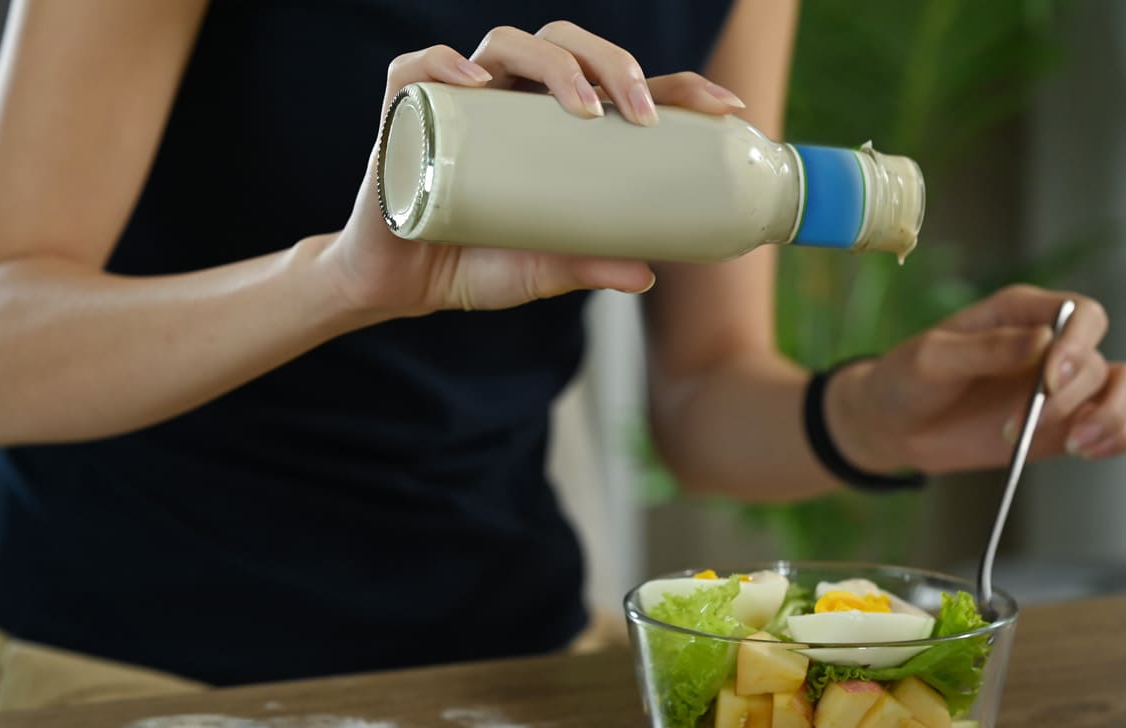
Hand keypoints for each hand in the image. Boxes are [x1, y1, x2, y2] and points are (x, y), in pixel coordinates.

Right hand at [324, 22, 747, 320]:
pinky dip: (445, 64)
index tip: (727, 109)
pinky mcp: (407, 112)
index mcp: (553, 128)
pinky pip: (417, 68)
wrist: (398, 285)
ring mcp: (461, 101)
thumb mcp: (542, 268)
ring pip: (507, 43)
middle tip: (639, 113)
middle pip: (567, 45)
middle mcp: (513, 102)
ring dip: (552, 64)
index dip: (676, 88)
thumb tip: (649, 273)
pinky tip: (477, 83)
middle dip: (612, 63)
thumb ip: (590, 265)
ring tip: (580, 108)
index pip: (620, 87)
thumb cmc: (473, 264)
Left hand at [829, 285, 1125, 473]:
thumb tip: (1042, 342)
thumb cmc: (905, 380)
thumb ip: (986, 348)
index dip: (1079, 344)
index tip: (1049, 380)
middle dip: (1070, 396)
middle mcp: (1052, 345)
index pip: (1083, 314)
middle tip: (1025, 423)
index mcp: (1023, 313)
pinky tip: (1086, 452)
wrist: (893, 425)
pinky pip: (1117, 426)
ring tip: (1075, 445)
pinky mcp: (1062, 424)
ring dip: (1111, 416)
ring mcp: (1062, 387)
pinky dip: (1116, 437)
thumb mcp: (931, 358)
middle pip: (1098, 360)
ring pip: (1125, 388)